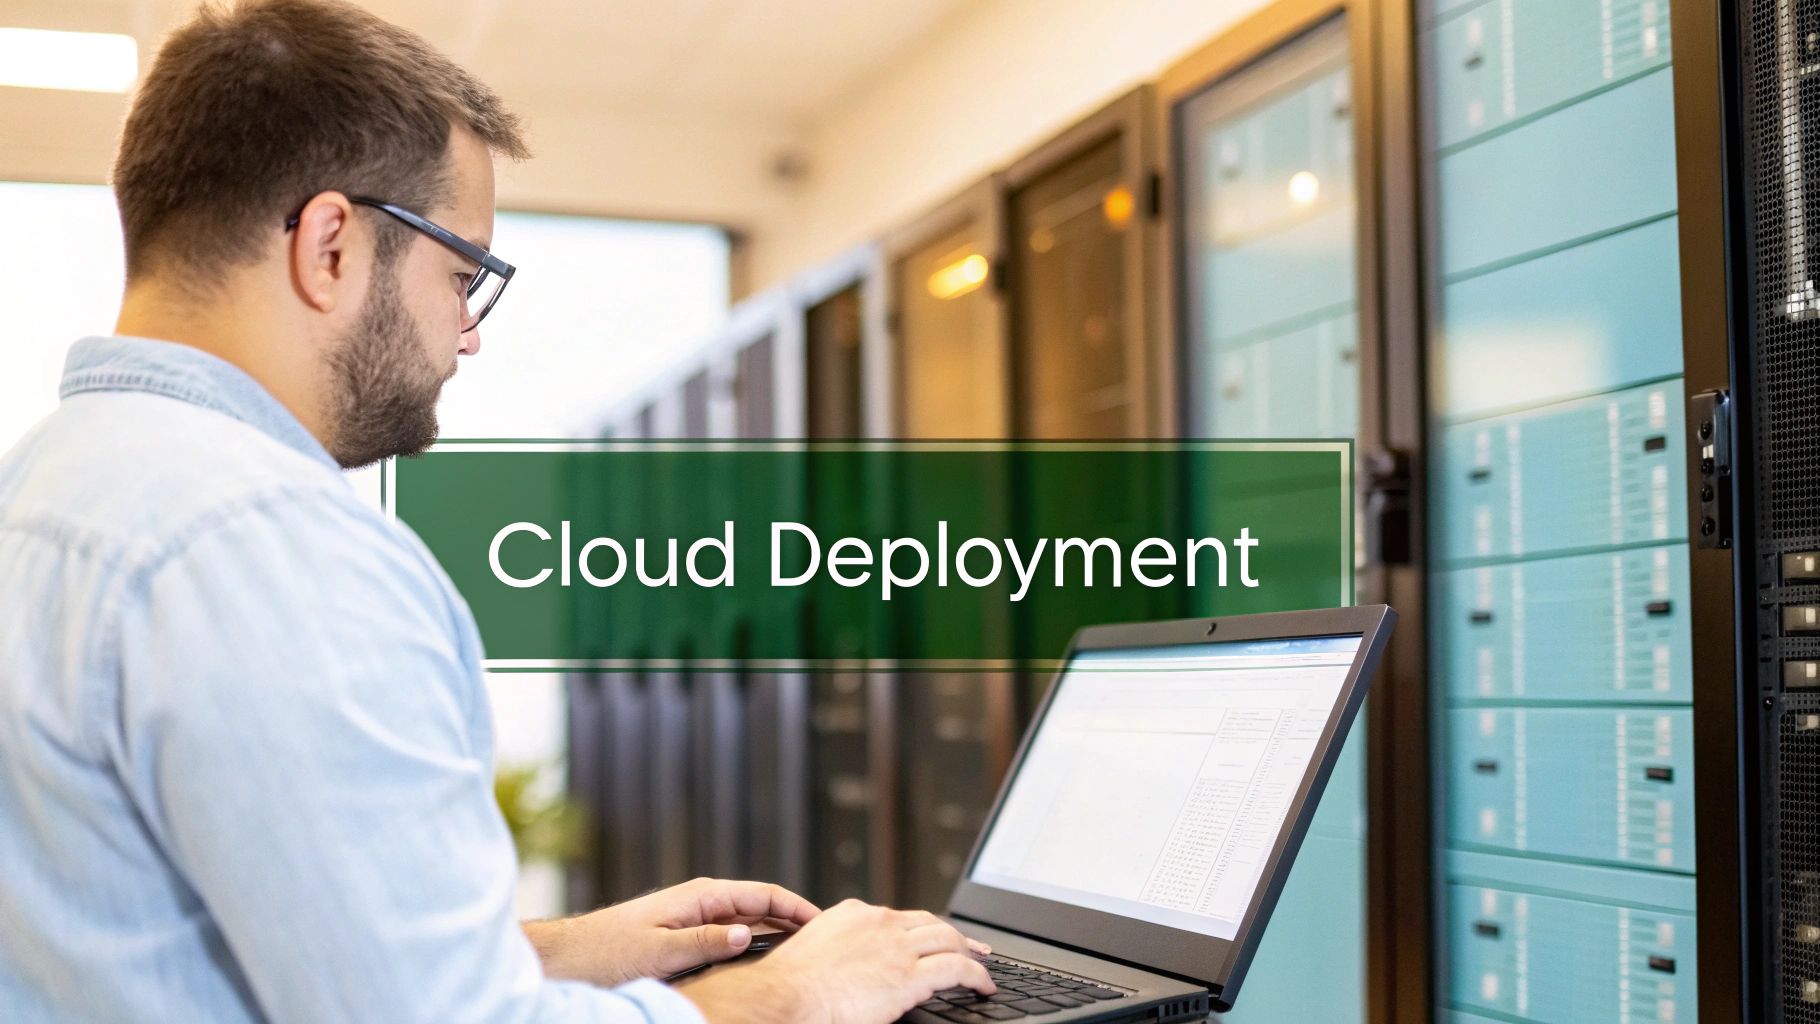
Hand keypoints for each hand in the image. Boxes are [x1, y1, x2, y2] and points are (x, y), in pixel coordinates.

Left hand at [523, 877, 818, 986]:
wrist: (567, 958)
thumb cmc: (605, 951)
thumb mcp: (658, 950)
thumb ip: (703, 940)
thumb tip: (746, 933)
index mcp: (700, 896)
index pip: (764, 894)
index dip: (797, 907)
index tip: (825, 924)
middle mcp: (701, 903)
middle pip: (761, 908)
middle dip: (793, 920)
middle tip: (826, 942)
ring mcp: (694, 919)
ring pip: (746, 925)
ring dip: (774, 935)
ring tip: (803, 953)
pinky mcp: (685, 937)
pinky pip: (729, 939)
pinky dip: (751, 947)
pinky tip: (762, 964)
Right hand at [679, 900, 995, 1023]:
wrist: (783, 996)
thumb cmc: (789, 986)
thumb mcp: (814, 951)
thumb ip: (837, 949)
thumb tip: (847, 967)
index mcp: (854, 915)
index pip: (899, 917)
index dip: (923, 929)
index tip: (932, 938)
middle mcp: (879, 922)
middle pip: (930, 922)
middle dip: (955, 935)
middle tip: (972, 948)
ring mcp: (896, 946)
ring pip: (949, 940)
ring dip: (970, 954)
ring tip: (982, 968)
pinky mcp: (909, 974)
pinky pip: (957, 969)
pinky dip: (977, 977)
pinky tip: (983, 986)